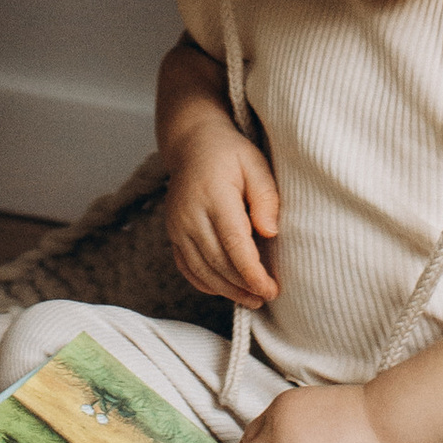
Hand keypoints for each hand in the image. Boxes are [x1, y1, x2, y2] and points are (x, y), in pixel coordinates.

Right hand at [163, 123, 280, 305]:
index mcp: (214, 195)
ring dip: (226, 290)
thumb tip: (270, 233)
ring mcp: (177, 225)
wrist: (191, 143)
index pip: (234, 244)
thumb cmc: (230, 153)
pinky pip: (186, 266)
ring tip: (251, 299)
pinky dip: (205, 283)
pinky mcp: (172, 232)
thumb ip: (266, 197)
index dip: (252, 273)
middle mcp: (190, 213)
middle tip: (267, 296)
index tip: (271, 288)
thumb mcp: (256, 164)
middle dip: (243, 286)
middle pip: (217, 262)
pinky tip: (225, 289)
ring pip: (201, 269)